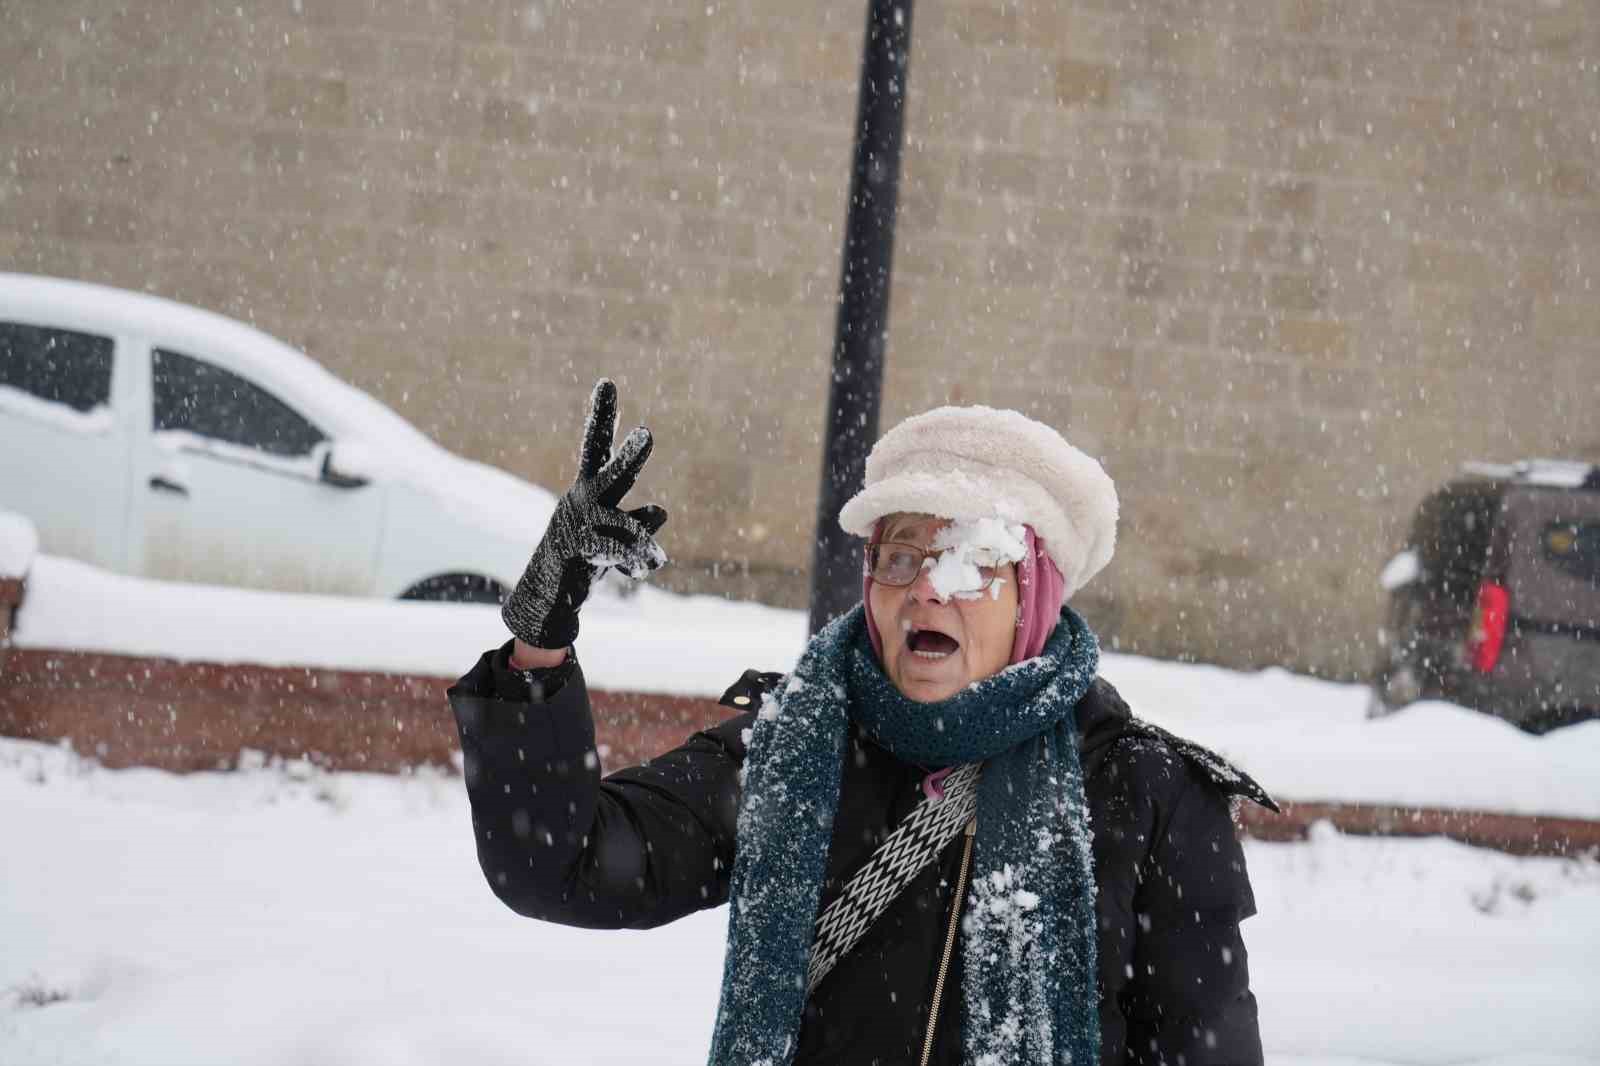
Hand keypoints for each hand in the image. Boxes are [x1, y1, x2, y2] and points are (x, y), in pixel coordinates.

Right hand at [500, 379, 667, 650]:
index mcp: (590, 489)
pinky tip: (640, 569)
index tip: (606, 383)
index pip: (598, 447)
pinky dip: (635, 563)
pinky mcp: (577, 552)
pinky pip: (620, 555)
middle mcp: (583, 500)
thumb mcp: (619, 536)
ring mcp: (579, 525)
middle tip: (647, 435)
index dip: (603, 416)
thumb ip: (642, 522)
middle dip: (631, 458)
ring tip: (655, 559)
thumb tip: (662, 509)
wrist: (548, 595)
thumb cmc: (585, 555)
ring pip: (627, 529)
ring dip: (642, 547)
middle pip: (611, 474)